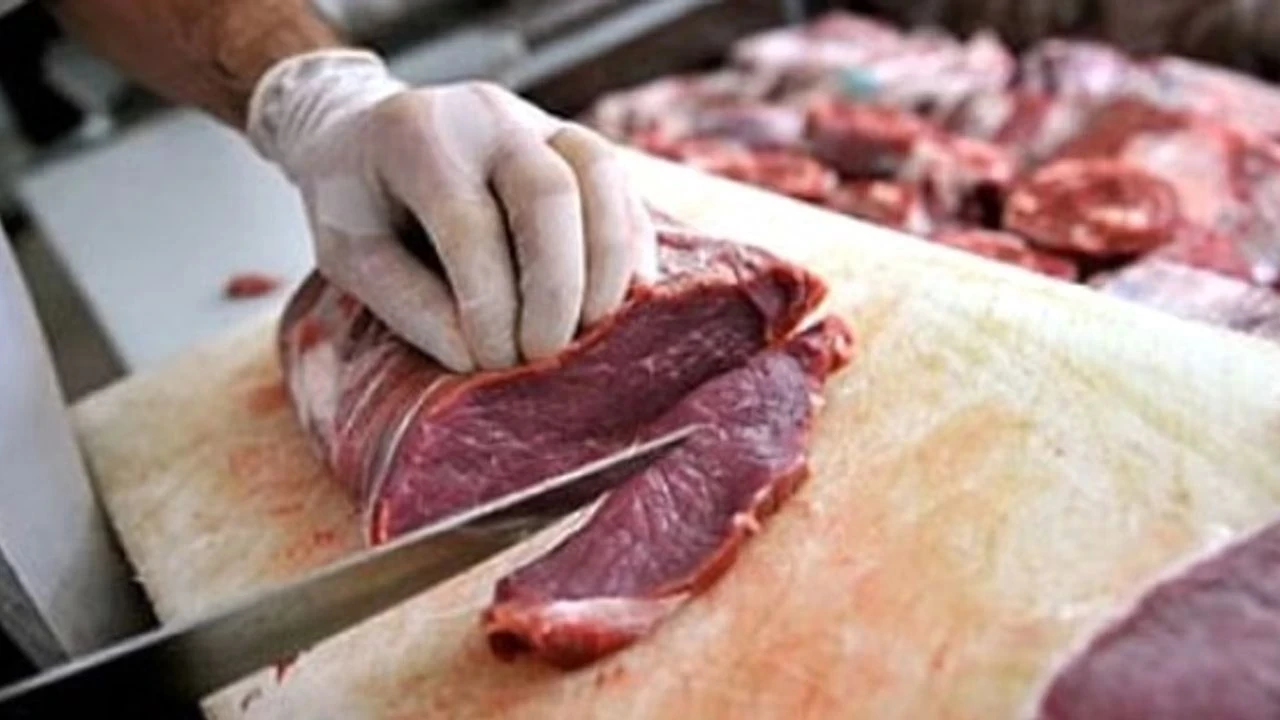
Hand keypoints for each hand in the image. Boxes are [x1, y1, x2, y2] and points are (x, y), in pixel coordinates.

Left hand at [248, 50, 656, 371]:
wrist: (365, 133)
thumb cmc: (354, 199)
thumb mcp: (349, 253)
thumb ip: (406, 302)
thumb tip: (473, 357)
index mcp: (416, 135)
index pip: (470, 221)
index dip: (489, 300)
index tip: (490, 362)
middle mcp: (486, 115)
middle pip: (550, 192)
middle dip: (556, 286)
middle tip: (540, 354)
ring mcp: (539, 121)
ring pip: (601, 177)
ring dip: (606, 264)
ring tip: (587, 333)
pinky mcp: (575, 145)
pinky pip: (622, 188)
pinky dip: (632, 245)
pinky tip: (623, 299)